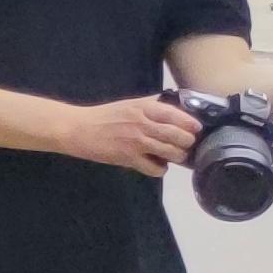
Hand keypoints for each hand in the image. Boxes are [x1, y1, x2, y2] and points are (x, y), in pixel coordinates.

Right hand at [58, 91, 202, 173]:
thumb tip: (176, 105)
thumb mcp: (130, 103)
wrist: (77, 129)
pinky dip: (160, 169)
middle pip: (181, 136)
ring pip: (173, 153)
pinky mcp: (129, 158)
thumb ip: (153, 104)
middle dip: (187, 143)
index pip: (180, 116)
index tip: (194, 130)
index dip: (192, 125)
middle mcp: (144, 124)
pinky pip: (156, 168)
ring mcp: (137, 142)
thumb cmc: (104, 116)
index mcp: (146, 108)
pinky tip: (155, 164)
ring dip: (177, 156)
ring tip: (172, 155)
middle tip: (183, 145)